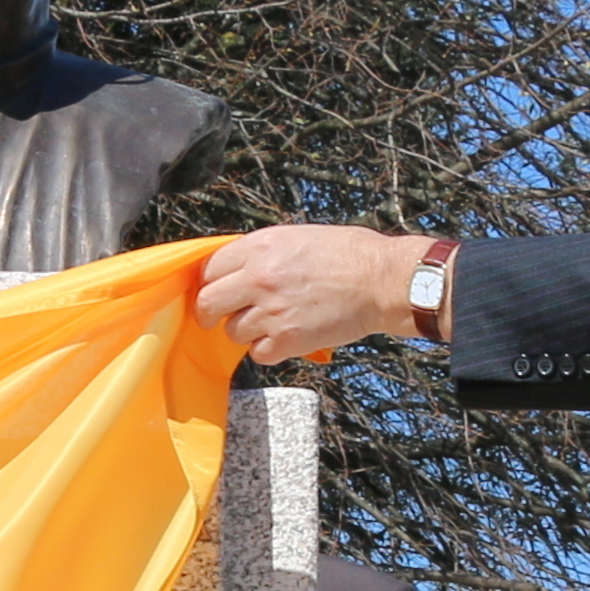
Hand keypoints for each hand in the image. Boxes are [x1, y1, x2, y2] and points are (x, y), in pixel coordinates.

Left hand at [194, 226, 440, 363]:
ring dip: (246, 331)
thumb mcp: (297, 237)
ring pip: (232, 332)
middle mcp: (259, 278)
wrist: (381, 280)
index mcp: (259, 247)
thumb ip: (262, 252)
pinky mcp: (288, 339)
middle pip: (208, 303)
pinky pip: (258, 353)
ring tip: (270, 323)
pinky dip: (268, 350)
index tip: (213, 290)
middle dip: (209, 313)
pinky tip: (285, 337)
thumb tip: (236, 269)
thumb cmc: (348, 254)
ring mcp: (271, 311)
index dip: (207, 283)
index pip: (208, 269)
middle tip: (216, 317)